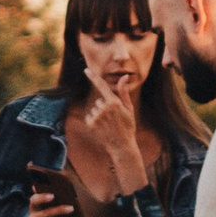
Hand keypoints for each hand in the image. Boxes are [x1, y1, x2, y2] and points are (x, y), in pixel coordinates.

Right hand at [26, 186, 80, 216]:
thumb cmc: (48, 209)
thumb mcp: (48, 203)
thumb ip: (55, 197)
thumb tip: (67, 193)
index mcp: (33, 206)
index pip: (34, 200)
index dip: (42, 198)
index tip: (53, 195)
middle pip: (45, 214)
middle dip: (59, 210)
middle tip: (72, 208)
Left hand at [76, 75, 149, 199]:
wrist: (122, 145)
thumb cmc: (128, 127)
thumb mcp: (129, 109)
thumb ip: (123, 92)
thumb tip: (124, 76)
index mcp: (114, 102)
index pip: (102, 86)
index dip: (93, 77)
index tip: (86, 70)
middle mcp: (104, 108)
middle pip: (100, 101)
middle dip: (105, 107)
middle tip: (114, 118)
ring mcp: (97, 116)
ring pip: (95, 109)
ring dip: (100, 114)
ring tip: (109, 124)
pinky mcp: (91, 124)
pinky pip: (90, 116)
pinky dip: (94, 121)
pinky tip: (102, 127)